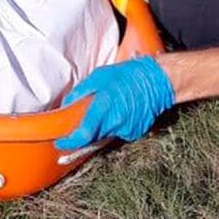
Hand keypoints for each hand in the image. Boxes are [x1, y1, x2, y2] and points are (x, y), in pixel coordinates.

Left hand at [55, 57, 175, 149]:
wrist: (157, 80)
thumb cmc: (128, 75)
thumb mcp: (99, 76)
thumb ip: (81, 92)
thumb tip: (66, 105)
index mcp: (104, 107)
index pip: (84, 134)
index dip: (70, 143)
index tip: (61, 143)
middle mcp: (115, 122)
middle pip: (92, 137)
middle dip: (84, 132)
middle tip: (83, 119)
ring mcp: (127, 129)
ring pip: (104, 134)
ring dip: (100, 126)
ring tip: (109, 106)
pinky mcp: (135, 132)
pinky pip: (118, 132)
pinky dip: (114, 124)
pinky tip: (120, 110)